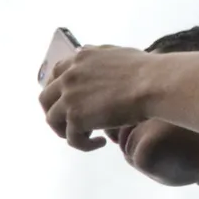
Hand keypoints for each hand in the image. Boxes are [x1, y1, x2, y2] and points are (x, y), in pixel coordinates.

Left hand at [38, 45, 165, 150]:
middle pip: (45, 99)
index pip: (55, 74)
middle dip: (54, 112)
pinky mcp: (76, 117)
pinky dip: (83, 144)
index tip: (68, 103)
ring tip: (85, 136)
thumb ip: (99, 58)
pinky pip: (71, 138)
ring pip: (52, 120)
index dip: (58, 91)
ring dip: (65, 130)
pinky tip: (99, 143)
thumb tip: (94, 61)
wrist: (153, 83)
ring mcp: (69, 97)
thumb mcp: (116, 54)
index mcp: (79, 59)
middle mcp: (69, 76)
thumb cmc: (146, 70)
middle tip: (70, 123)